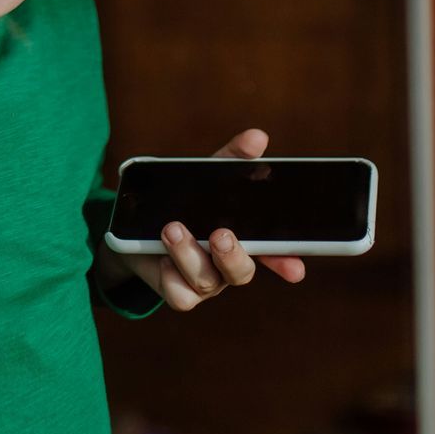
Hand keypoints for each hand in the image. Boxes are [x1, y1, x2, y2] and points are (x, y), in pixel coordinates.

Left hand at [99, 128, 307, 311]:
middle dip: (232, 255)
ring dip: (189, 254)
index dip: (286, 261)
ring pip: (207, 281)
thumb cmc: (186, 203)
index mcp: (244, 240)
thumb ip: (233, 159)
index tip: (295, 268)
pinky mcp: (177, 292)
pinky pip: (180, 296)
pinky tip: (161, 255)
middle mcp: (227, 265)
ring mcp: (204, 282)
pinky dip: (171, 275)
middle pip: (241, 272)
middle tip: (220, 234)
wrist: (139, 229)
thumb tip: (257, 137)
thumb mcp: (208, 177)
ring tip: (171, 229)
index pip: (274, 253)